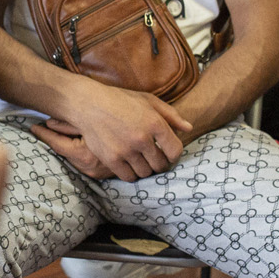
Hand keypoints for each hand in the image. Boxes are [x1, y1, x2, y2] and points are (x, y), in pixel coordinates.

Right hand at [35, 82, 191, 180]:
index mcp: (155, 123)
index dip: (174, 155)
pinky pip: (129, 177)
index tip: (168, 154)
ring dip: (145, 169)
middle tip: (154, 160)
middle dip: (160, 164)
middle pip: (161, 165)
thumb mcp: (149, 100)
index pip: (175, 151)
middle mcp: (142, 138)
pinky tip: (129, 165)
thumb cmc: (121, 100)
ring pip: (145, 173)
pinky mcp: (111, 159)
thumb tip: (189, 128)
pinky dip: (131, 174)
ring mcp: (126, 150)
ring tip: (141, 161)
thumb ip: (171, 115)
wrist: (89, 104)